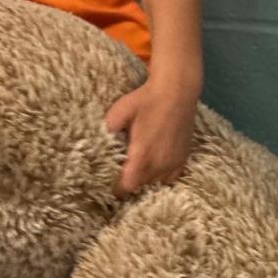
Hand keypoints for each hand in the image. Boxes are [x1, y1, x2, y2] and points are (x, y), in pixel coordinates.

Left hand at [104, 77, 197, 197]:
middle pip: (140, 186)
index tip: (110, 182)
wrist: (177, 89)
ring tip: (138, 166)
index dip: (116, 188)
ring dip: (145, 178)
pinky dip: (161, 175)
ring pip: (156, 182)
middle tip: (121, 170)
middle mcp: (159, 163)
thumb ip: (105, 130)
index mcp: (142, 155)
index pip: (126, 187)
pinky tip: (155, 164)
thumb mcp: (119, 111)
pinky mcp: (183, 157)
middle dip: (130, 182)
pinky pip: (170, 177)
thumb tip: (94, 146)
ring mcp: (173, 162)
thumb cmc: (146, 99)